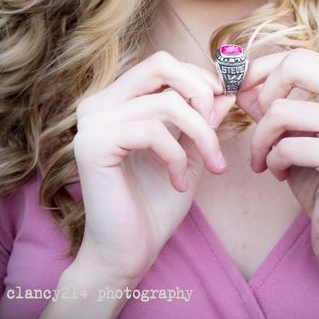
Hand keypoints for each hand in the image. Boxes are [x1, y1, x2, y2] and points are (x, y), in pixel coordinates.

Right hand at [72, 51, 235, 284]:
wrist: (126, 254)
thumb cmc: (154, 205)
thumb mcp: (188, 153)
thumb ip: (201, 120)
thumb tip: (226, 92)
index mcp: (116, 100)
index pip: (161, 64)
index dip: (197, 77)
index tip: (223, 103)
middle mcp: (99, 104)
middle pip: (159, 65)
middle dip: (199, 92)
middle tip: (216, 125)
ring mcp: (92, 122)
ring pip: (166, 103)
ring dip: (200, 135)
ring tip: (211, 165)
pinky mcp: (93, 144)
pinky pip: (152, 131)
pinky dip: (177, 156)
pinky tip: (179, 182)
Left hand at [236, 49, 318, 272]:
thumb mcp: (297, 132)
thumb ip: (272, 102)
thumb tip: (236, 77)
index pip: (302, 57)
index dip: (263, 70)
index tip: (240, 88)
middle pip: (294, 66)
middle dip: (262, 93)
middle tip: (256, 120)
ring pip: (281, 109)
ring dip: (261, 138)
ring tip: (264, 158)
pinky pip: (286, 145)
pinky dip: (272, 160)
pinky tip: (278, 174)